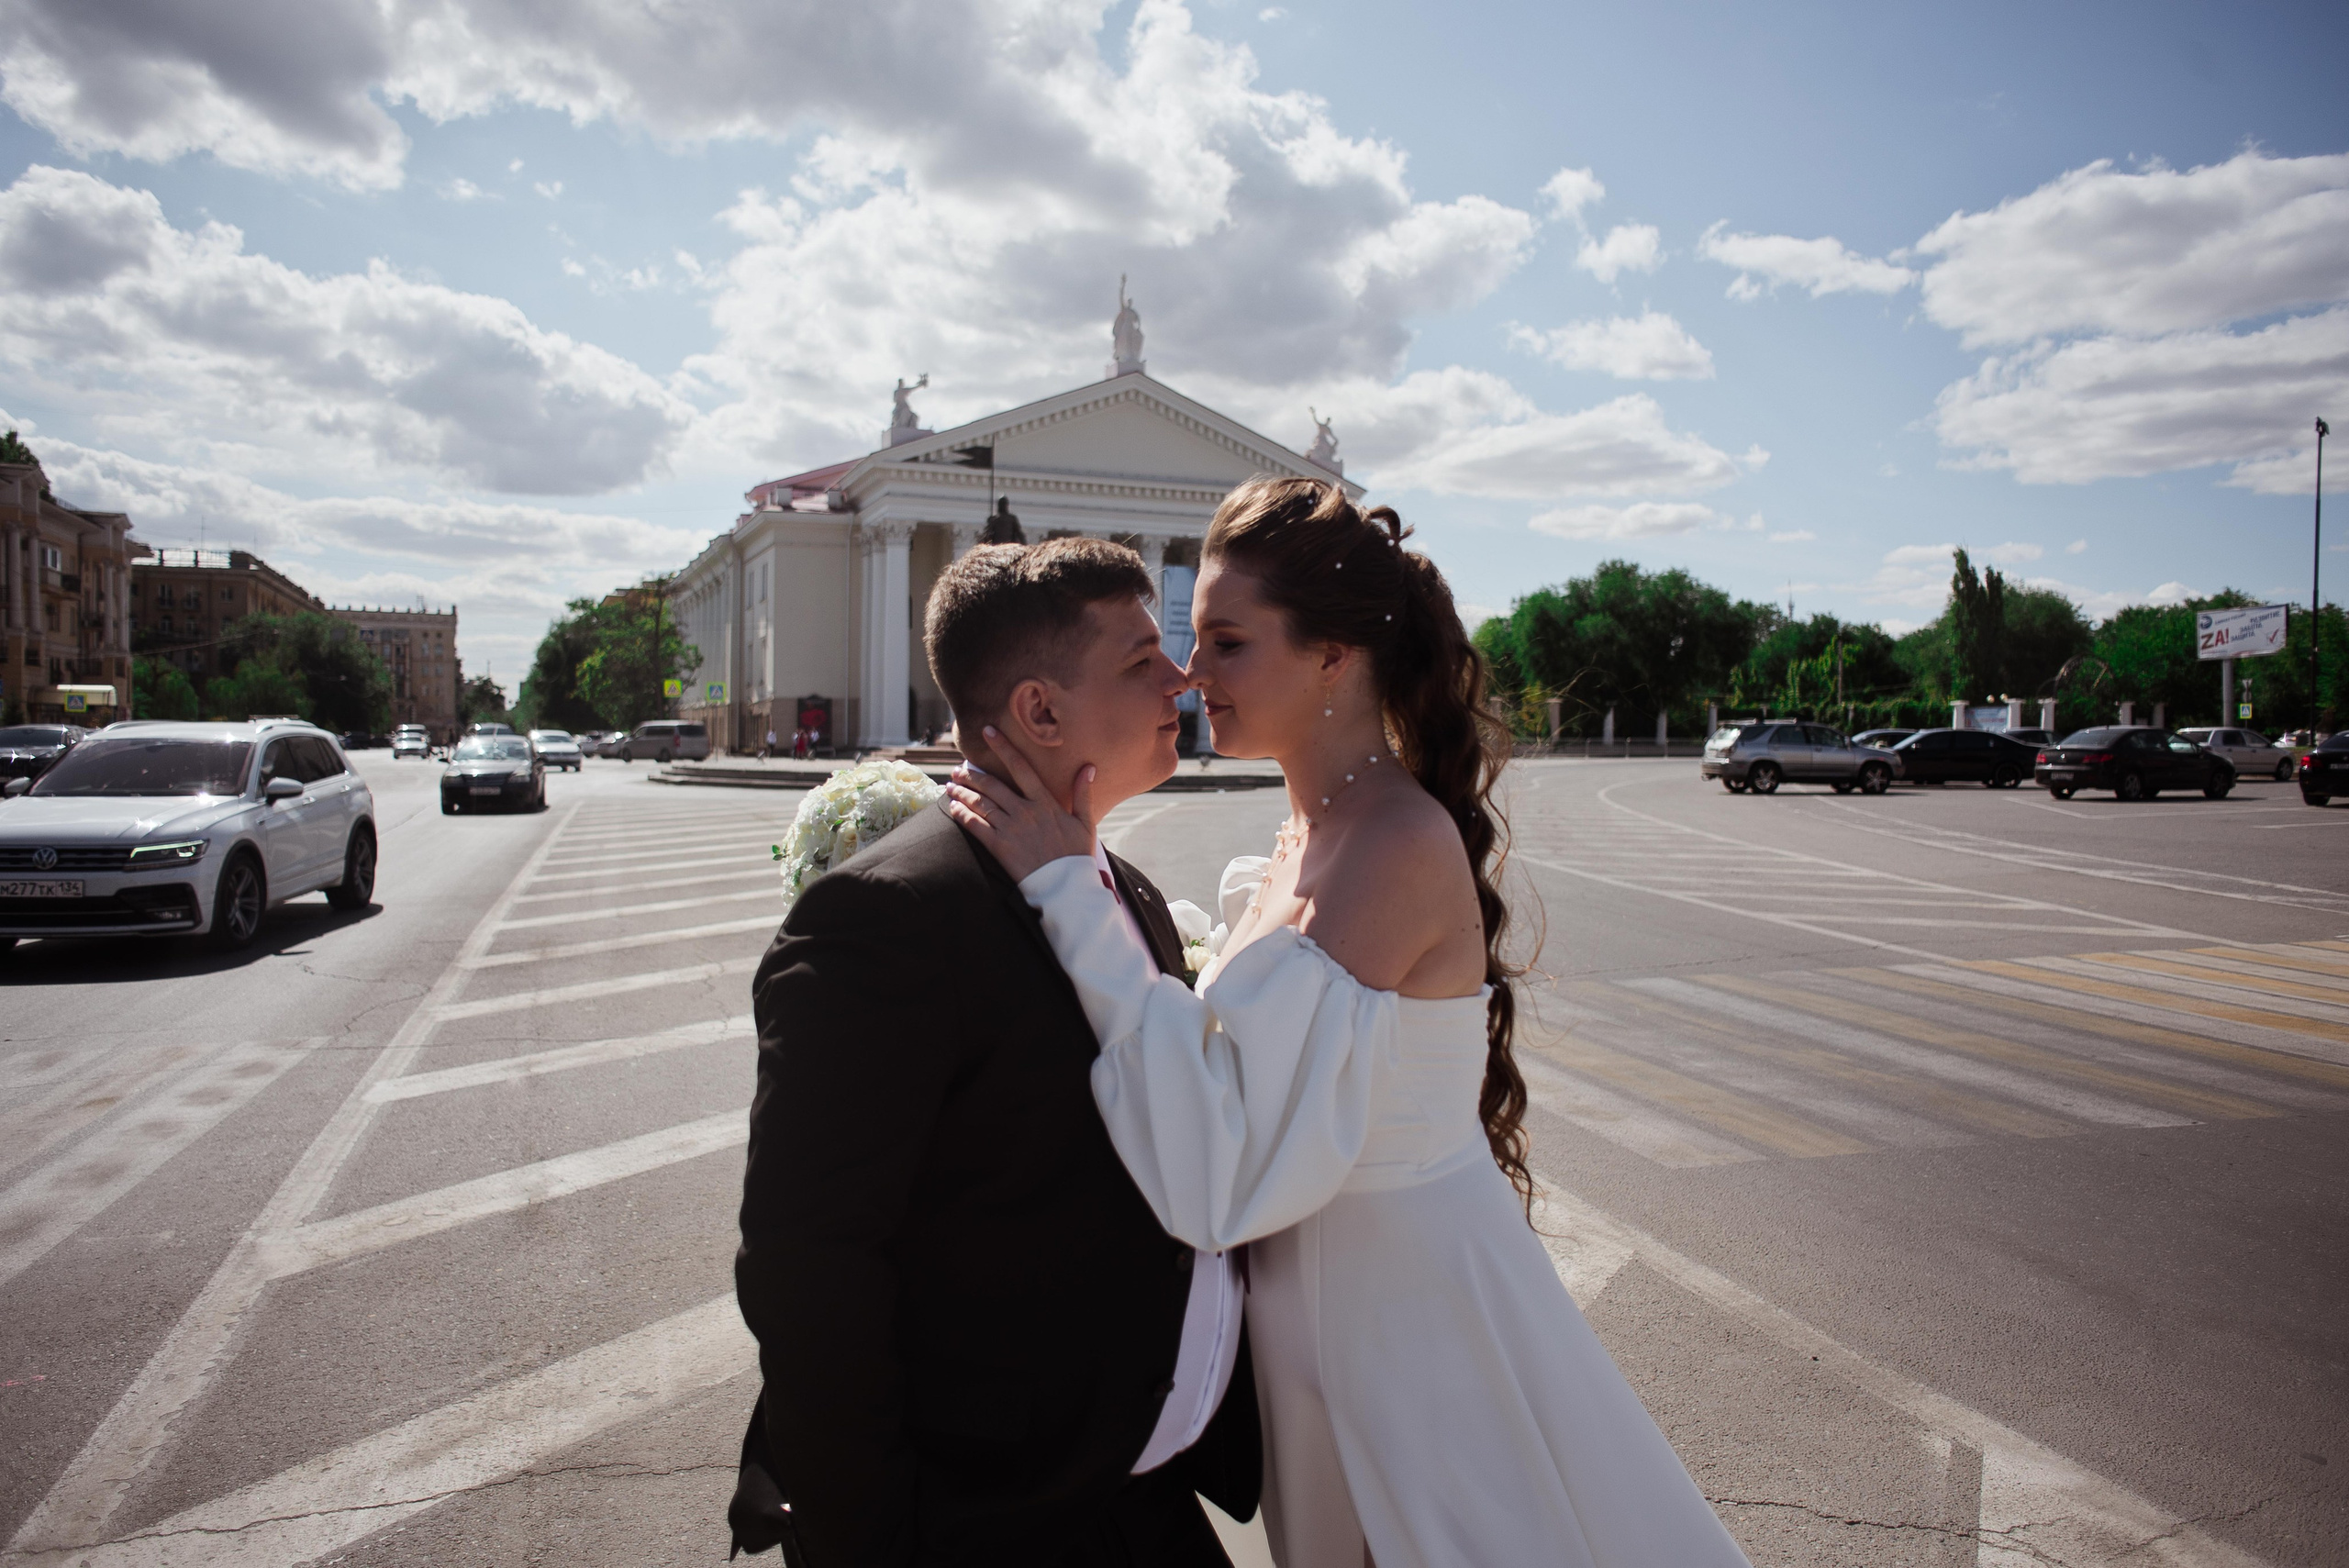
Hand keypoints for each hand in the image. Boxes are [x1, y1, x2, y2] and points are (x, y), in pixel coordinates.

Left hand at [941, 727, 1097, 881]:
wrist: (1067, 887)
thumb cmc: (1077, 856)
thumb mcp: (1085, 822)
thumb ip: (1083, 793)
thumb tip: (1089, 768)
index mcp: (1045, 802)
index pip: (1020, 767)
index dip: (1003, 747)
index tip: (988, 732)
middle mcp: (1025, 811)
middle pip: (992, 785)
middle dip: (972, 774)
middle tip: (958, 769)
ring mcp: (1011, 829)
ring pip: (981, 803)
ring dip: (962, 793)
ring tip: (951, 786)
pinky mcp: (1000, 847)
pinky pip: (976, 826)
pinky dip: (962, 815)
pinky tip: (953, 808)